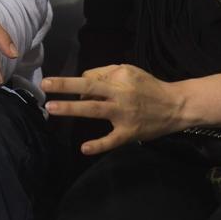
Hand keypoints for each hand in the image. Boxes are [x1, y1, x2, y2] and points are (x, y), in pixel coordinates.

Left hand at [43, 64, 183, 153]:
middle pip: (88, 87)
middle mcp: (119, 93)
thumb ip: (106, 74)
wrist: (176, 105)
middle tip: (44, 85)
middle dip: (65, 86)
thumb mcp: (130, 71)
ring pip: (94, 109)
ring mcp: (123, 114)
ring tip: (51, 107)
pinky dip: (98, 144)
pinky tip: (84, 148)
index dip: (75, 82)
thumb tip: (83, 84)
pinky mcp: (129, 132)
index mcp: (119, 77)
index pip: (90, 77)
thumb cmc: (149, 87)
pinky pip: (111, 140)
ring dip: (71, 108)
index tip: (62, 86)